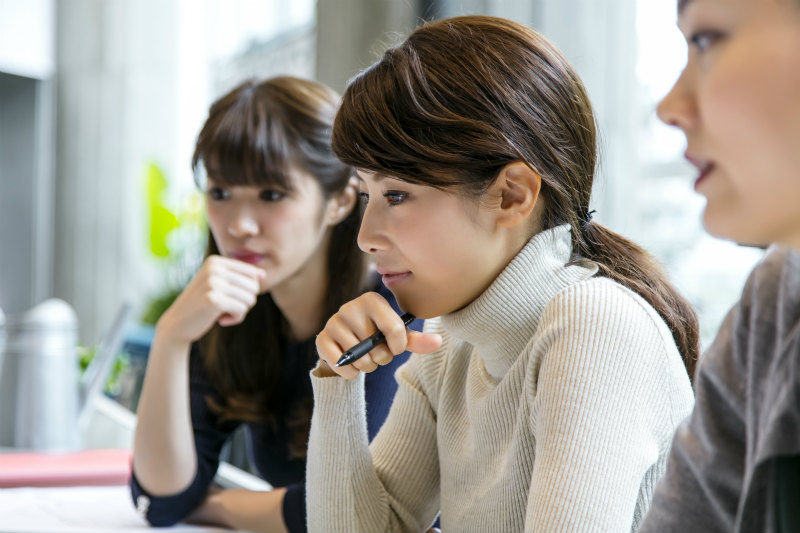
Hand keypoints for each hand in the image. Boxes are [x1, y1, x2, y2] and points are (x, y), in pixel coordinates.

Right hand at [157, 255, 265, 344]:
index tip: (229, 296)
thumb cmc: (202, 305)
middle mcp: (214, 269)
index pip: (252, 273)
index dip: (247, 290)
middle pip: (254, 286)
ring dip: (240, 311)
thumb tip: (263, 274)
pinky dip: (235, 318)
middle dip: (244, 301)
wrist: (177, 324)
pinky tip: (220, 319)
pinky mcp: (214, 300)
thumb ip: (239, 278)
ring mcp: (213, 283)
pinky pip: (242, 310)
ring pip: (250, 299)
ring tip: (222, 312)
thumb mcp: (218, 286)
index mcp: (215, 261)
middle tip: (226, 307)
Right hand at [315, 292, 441, 378]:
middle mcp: (350, 307)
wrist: (348, 346)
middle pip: (377, 346)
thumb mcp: (398, 337)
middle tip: (376, 353)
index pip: (395, 330)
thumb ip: (416, 340)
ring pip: (360, 358)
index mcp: (372, 300)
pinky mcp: (321, 339)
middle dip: (381, 358)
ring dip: (367, 366)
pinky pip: (341, 364)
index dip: (397, 347)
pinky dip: (351, 373)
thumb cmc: (377, 337)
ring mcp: (334, 322)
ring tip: (365, 358)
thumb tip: (438, 341)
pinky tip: (352, 366)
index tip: (394, 347)